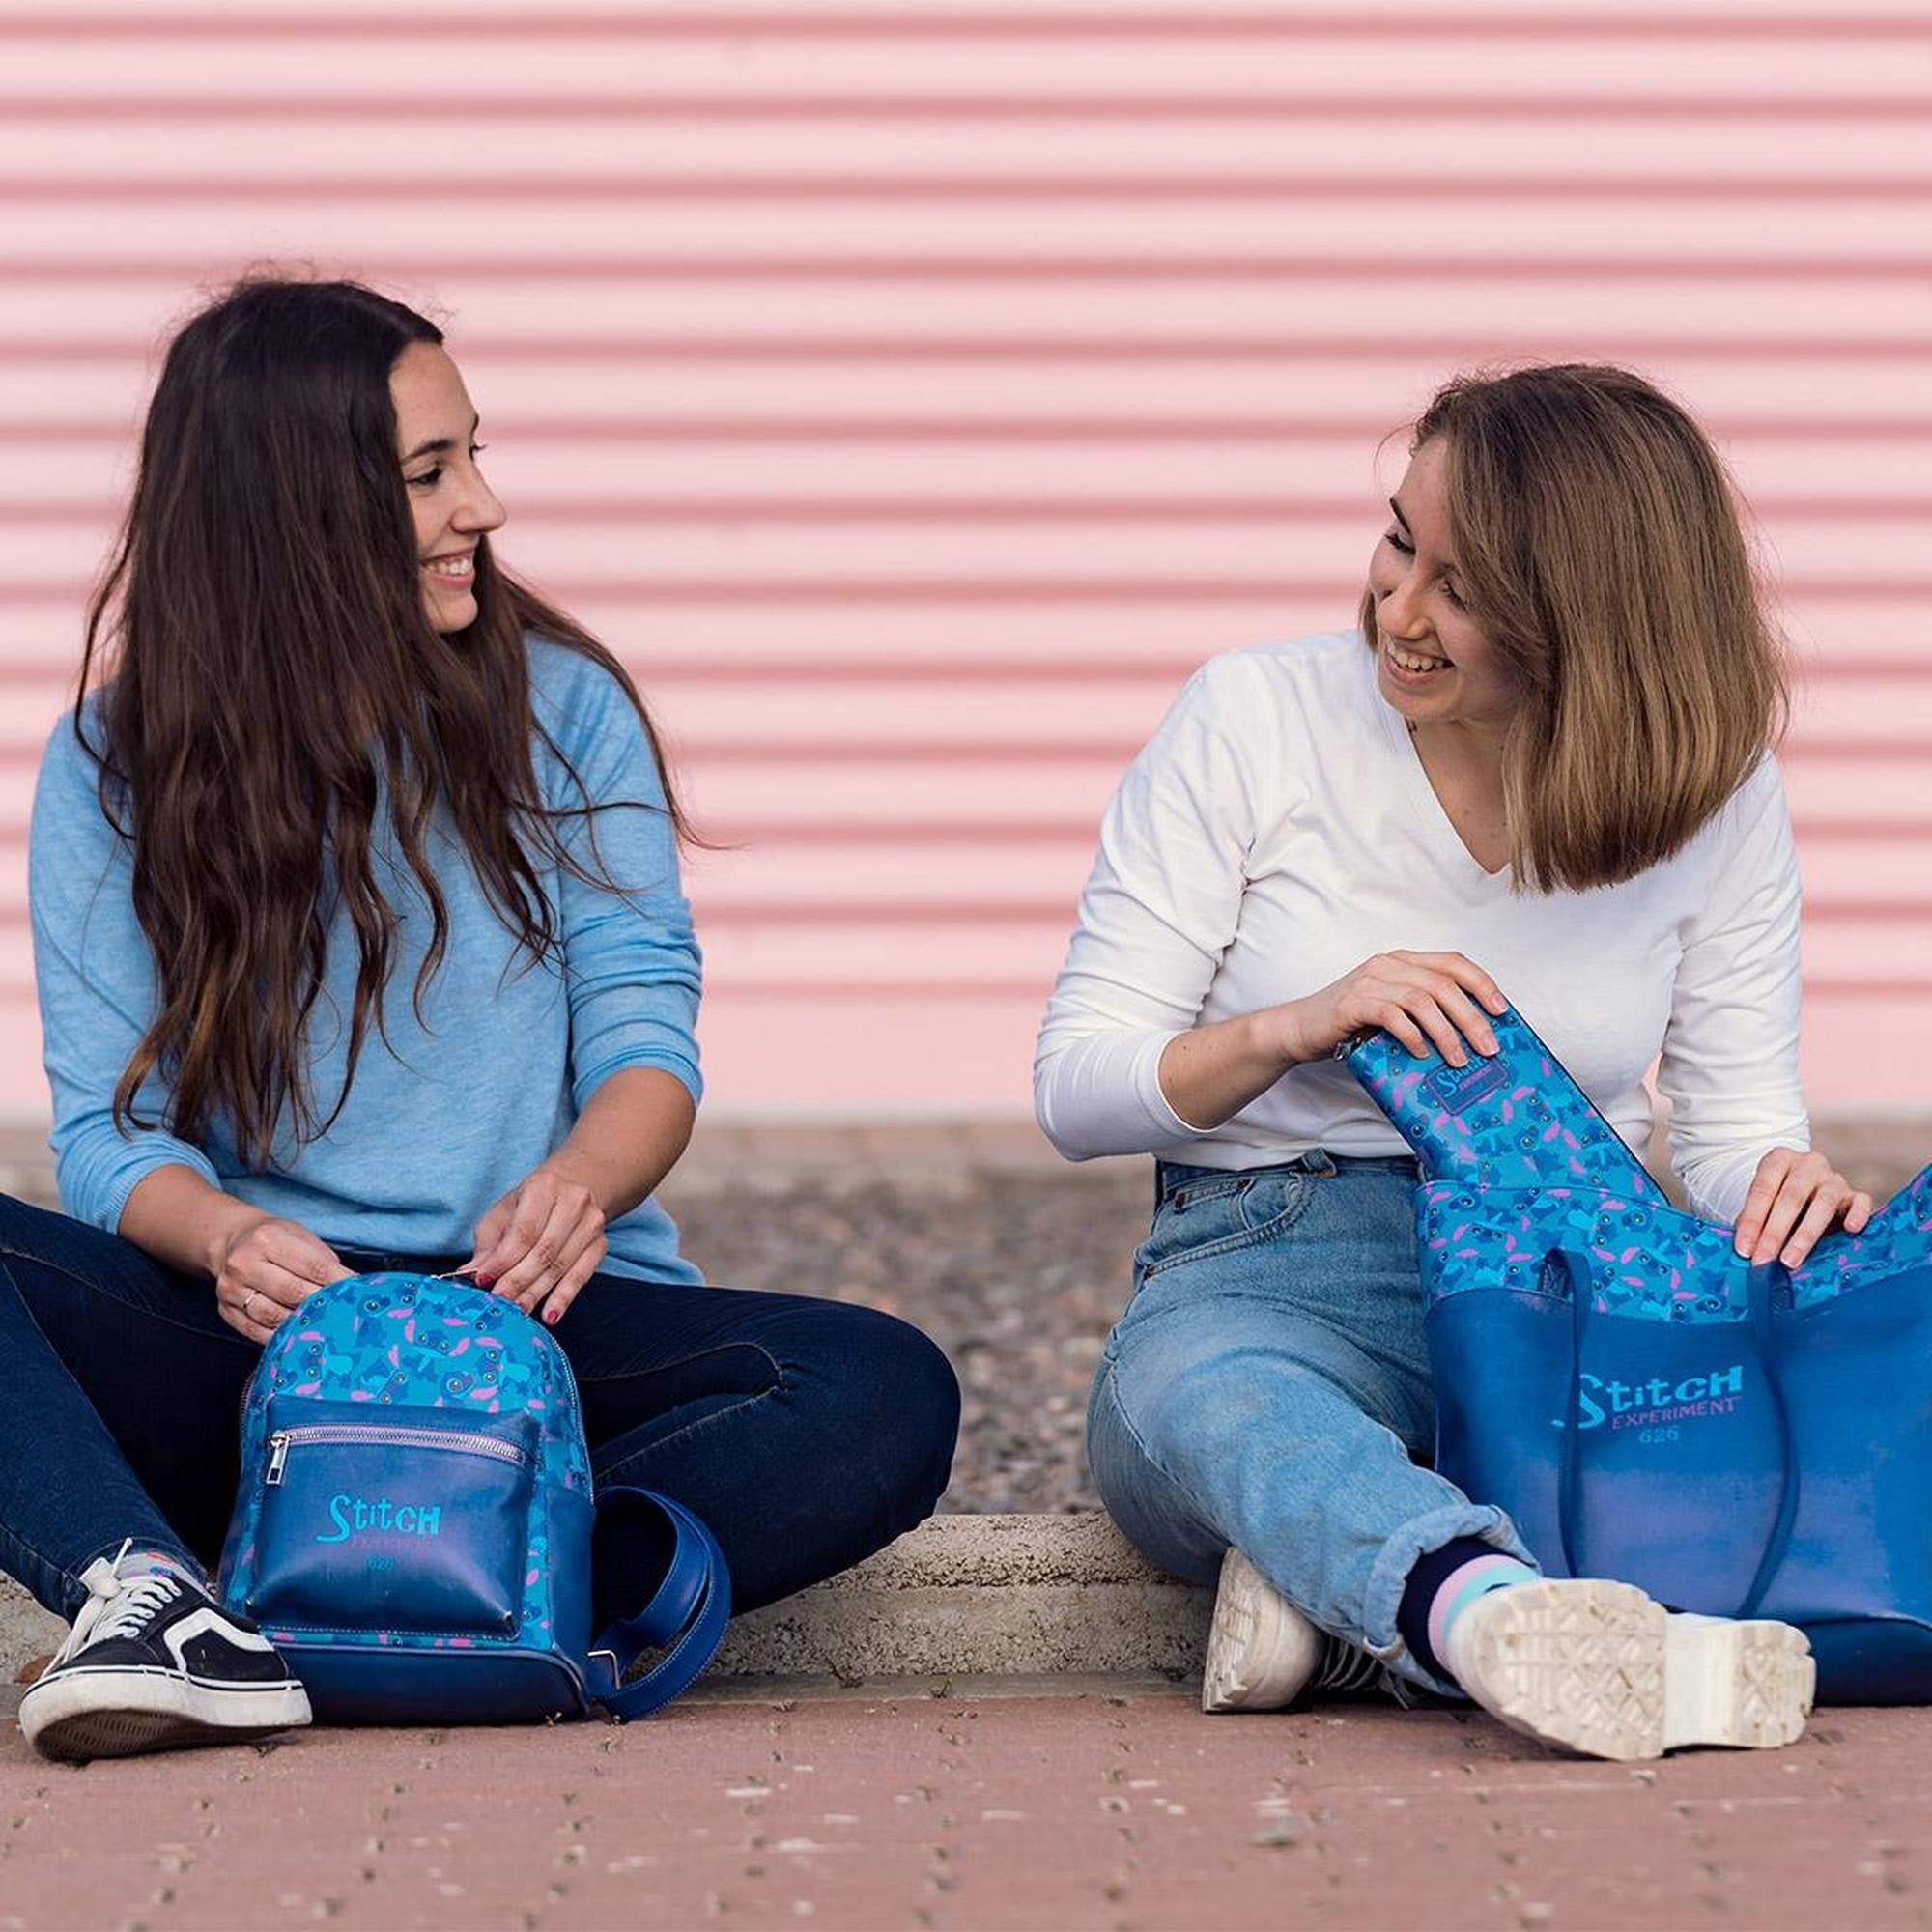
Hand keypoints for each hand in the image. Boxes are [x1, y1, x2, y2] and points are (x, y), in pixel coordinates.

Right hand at [213, 1214, 354, 1344]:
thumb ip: (323, 1260)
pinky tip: (296, 1336)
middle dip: (322, 1305)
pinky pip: (256, 1331)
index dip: (338, 1282)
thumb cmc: (274, 1240)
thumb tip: (350, 1286)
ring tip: (323, 1327)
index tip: (358, 1293)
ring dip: (301, 1324)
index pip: (313, 1266)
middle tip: (344, 1314)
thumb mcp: (299, 1236)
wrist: (230, 1242)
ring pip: (274, 1315)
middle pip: (293, 1293)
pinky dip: (279, 1337)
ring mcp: (231, 1289)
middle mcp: (244, 1264)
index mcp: (268, 1239)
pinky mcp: (225, 1311)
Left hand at [463, 1161, 607, 1325]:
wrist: (573, 1186)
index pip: (524, 1231)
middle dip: (518, 1280)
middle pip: (544, 1251)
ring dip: (536, 1292)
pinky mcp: (600, 1244)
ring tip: (517, 1310)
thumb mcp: (503, 1213)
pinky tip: (550, 1315)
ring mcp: (591, 1223)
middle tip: (499, 1301)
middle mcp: (574, 1201)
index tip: (484, 1281)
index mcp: (545, 1187)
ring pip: (561, 1266)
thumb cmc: (531, 1203)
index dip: (504, 1260)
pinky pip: (582, 1276)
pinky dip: (564, 1298)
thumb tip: (471, 1273)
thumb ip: (488, 1244)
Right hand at [1279, 950, 1507, 1068]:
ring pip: (1422, 1000)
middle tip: (1488, 1048)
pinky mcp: (1352, 1003)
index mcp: (1402, 961)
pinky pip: (1391, 1015)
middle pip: (1443, 985)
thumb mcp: (1392, 1011)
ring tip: (1459, 1059)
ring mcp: (1369, 981)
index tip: (1502, 1011)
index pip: (1452, 962)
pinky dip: (1412, 1035)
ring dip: (1447, 1033)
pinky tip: (1421, 1053)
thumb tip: (1470, 1037)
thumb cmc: (1350, 1024)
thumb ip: (1422, 1011)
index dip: (1482, 984)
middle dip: (1472, 1018)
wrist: (1300, 1028)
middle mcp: (1388, 965)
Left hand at [1733, 1147, 1873, 1269]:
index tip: (1743, 1250)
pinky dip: (1858, 1214)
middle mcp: (1808, 1165)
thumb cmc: (1778, 1200)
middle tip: (1763, 1261)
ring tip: (1790, 1260)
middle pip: (1791, 1198)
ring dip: (1805, 1235)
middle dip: (1774, 1233)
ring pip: (1823, 1203)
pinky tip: (1851, 1229)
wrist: (1808, 1190)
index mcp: (1778, 1160)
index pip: (1763, 1190)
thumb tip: (1744, 1251)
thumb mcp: (1763, 1204)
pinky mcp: (1855, 1194)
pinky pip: (1861, 1202)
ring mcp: (1834, 1178)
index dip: (1752, 1221)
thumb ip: (1754, 1222)